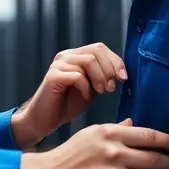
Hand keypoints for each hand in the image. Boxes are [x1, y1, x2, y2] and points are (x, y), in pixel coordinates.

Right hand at [10, 43, 126, 149]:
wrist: (45, 120)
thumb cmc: (67, 105)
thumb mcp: (91, 88)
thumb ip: (103, 77)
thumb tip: (123, 73)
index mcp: (75, 56)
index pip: (100, 48)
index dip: (116, 61)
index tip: (123, 78)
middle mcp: (66, 56)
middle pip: (97, 50)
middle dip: (110, 69)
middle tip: (111, 88)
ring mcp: (58, 65)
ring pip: (89, 60)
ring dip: (100, 77)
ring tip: (101, 92)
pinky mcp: (53, 76)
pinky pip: (77, 75)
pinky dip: (86, 87)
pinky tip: (85, 97)